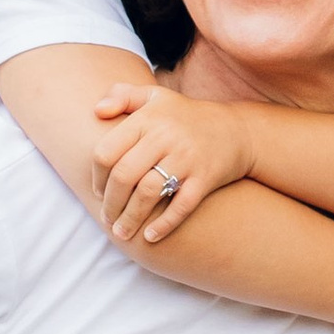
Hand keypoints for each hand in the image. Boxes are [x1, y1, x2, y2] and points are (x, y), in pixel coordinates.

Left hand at [90, 84, 256, 242]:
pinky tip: (150, 237)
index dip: (96, 176)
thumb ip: (122, 96)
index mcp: (148, 118)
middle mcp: (166, 137)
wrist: (237, 130)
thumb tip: (96, 111)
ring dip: (130, 218)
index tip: (97, 191)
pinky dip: (164, 224)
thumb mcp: (155, 96)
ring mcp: (187, 158)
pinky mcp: (205, 177)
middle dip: (110, 203)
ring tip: (121, 233)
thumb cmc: (186, 116)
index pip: (107, 151)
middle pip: (124, 175)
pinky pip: (181, 205)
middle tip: (106, 218)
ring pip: (148, 193)